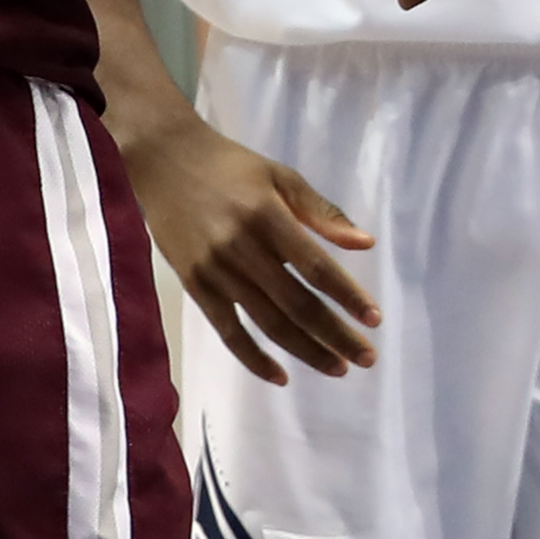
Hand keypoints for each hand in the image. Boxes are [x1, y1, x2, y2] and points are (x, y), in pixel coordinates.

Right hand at [120, 113, 381, 384]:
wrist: (164, 162)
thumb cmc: (232, 167)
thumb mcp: (282, 176)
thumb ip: (322, 213)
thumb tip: (365, 243)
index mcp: (268, 216)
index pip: (316, 267)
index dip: (347, 296)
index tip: (375, 319)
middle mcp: (241, 249)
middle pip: (296, 303)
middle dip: (335, 335)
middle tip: (366, 358)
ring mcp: (216, 272)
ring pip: (267, 323)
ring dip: (305, 351)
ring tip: (338, 368)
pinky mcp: (195, 287)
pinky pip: (228, 331)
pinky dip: (254, 358)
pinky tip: (281, 376)